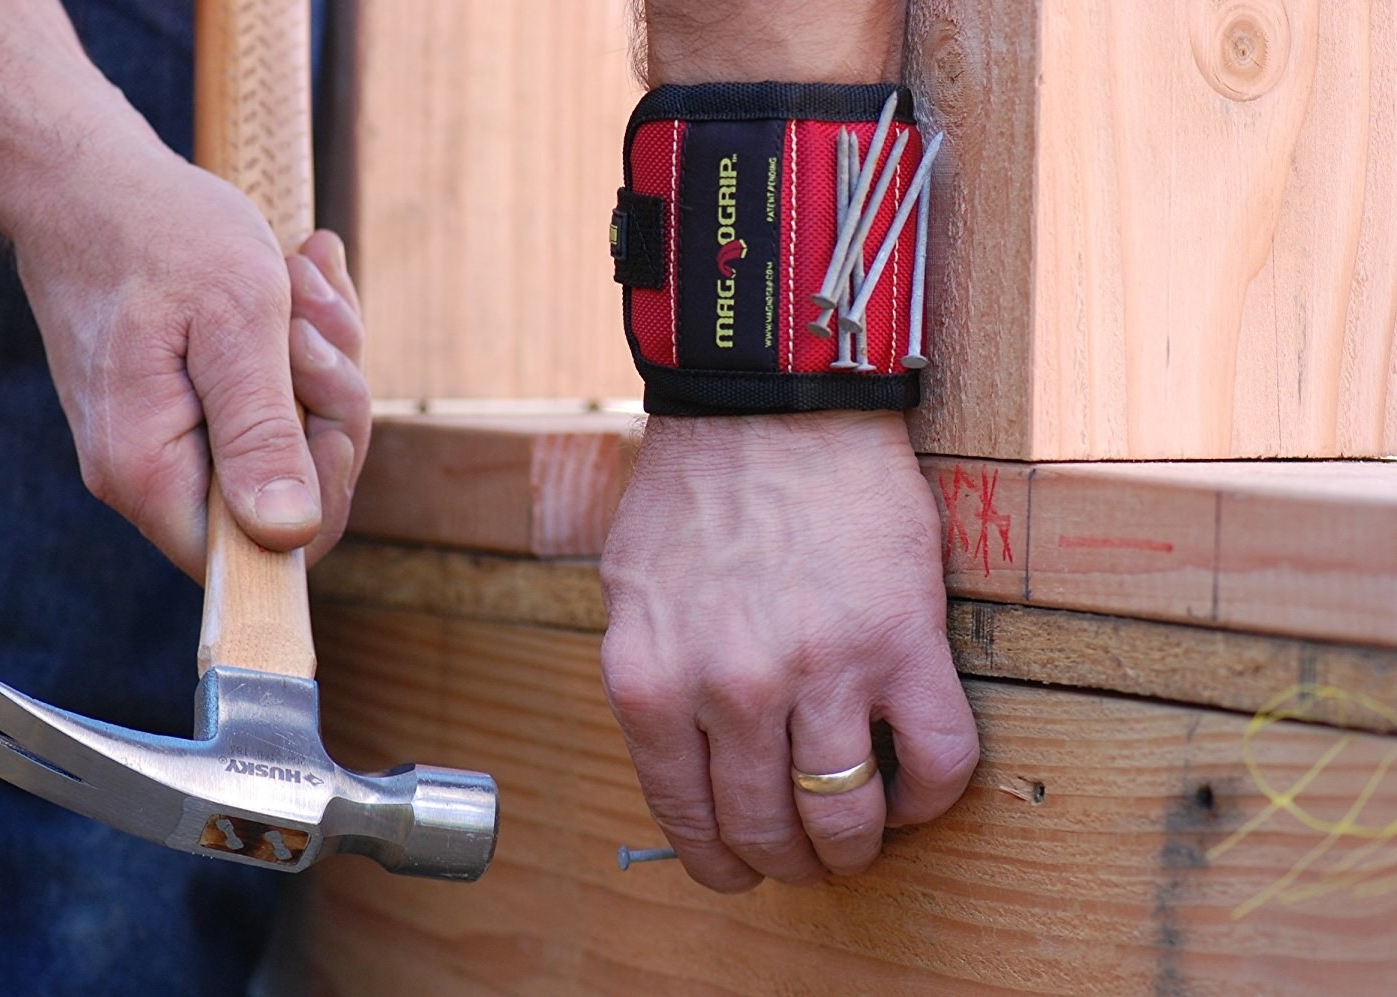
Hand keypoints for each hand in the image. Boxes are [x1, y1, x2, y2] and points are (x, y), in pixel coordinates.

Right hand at [16, 143, 368, 579]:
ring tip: (302, 277)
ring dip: (320, 357)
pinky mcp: (187, 406)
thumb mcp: (236, 325)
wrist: (89, 176)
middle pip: (290, 493)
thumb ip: (260, 435)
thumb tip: (286, 537)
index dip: (322, 493)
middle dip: (329, 400)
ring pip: (290, 437)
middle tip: (311, 319)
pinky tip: (299, 280)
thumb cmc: (159, 235)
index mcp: (151, 473)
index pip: (261, 557)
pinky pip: (273, 401)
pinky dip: (298, 344)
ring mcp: (170, 440)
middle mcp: (152, 474)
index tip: (326, 405)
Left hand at [599, 411, 977, 891]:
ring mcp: (819, 671)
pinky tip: (914, 786)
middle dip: (789, 864)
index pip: (686, 819)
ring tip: (862, 836)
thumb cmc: (698, 489)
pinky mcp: (902, 643)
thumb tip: (681, 758)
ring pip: (847, 817)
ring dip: (856, 845)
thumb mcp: (630, 591)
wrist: (773, 403)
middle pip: (768, 830)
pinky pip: (938, 762)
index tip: (740, 871)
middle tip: (806, 860)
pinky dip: (930, 796)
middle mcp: (729, 690)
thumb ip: (650, 682)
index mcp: (651, 681)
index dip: (719, 862)